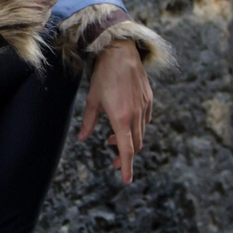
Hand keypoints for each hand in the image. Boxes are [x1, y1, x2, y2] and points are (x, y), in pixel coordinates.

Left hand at [79, 40, 152, 183]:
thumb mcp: (92, 100)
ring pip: (141, 134)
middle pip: (135, 145)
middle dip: (125, 157)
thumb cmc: (103, 76)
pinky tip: (125, 124)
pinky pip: (145, 120)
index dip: (126, 167)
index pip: (126, 150)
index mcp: (121, 118)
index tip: (126, 180)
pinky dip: (136, 128)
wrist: (121, 52)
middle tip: (113, 163)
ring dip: (129, 142)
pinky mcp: (149, 99)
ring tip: (111, 140)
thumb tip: (83, 139)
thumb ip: (88, 122)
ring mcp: (145, 107)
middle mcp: (136, 115)